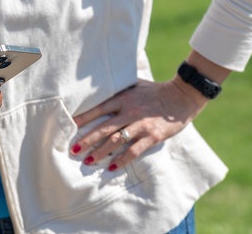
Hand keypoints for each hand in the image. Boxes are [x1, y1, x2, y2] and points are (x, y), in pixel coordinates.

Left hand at [70, 78, 208, 171]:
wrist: (181, 96)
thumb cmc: (155, 90)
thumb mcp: (134, 84)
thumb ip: (119, 88)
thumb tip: (101, 85)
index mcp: (122, 98)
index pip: (98, 109)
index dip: (83, 118)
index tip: (70, 125)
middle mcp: (129, 112)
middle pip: (103, 128)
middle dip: (87, 140)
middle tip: (73, 150)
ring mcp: (141, 125)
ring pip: (116, 141)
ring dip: (101, 152)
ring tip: (88, 161)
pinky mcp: (152, 136)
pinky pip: (134, 151)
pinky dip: (122, 160)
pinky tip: (112, 167)